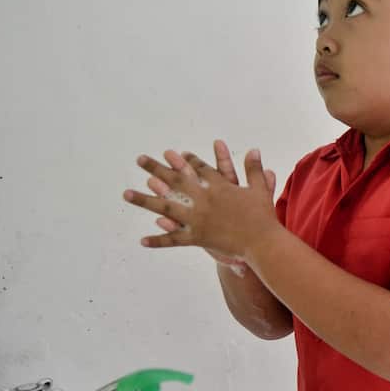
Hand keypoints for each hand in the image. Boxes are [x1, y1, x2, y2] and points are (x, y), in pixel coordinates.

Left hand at [126, 142, 278, 260]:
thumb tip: (254, 149)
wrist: (262, 241)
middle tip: (140, 160)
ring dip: (144, 200)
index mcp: (218, 186)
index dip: (186, 160)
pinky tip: (142, 241)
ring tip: (126, 194)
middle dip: (156, 168)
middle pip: (175, 180)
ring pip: (165, 207)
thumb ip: (254, 169)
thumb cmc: (263, 217)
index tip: (175, 154)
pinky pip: (174, 239)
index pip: (199, 169)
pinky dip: (159, 240)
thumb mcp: (260, 189)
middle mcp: (203, 199)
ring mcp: (198, 218)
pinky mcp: (197, 237)